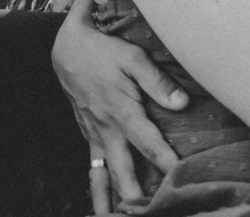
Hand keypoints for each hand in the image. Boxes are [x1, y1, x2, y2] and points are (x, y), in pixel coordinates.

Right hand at [51, 4, 186, 213]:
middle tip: (147, 213)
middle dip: (134, 196)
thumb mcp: (133, 58)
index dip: (166, 162)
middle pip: (123, 171)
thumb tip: (182, 103)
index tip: (179, 180)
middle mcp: (107, 129)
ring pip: (103, 175)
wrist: (67, 49)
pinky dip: (98, 184)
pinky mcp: (87, 132)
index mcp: (122, 112)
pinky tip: (103, 200)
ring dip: (109, 199)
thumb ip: (158, 82)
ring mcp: (94, 134)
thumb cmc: (104, 51)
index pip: (149, 144)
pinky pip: (93, 166)